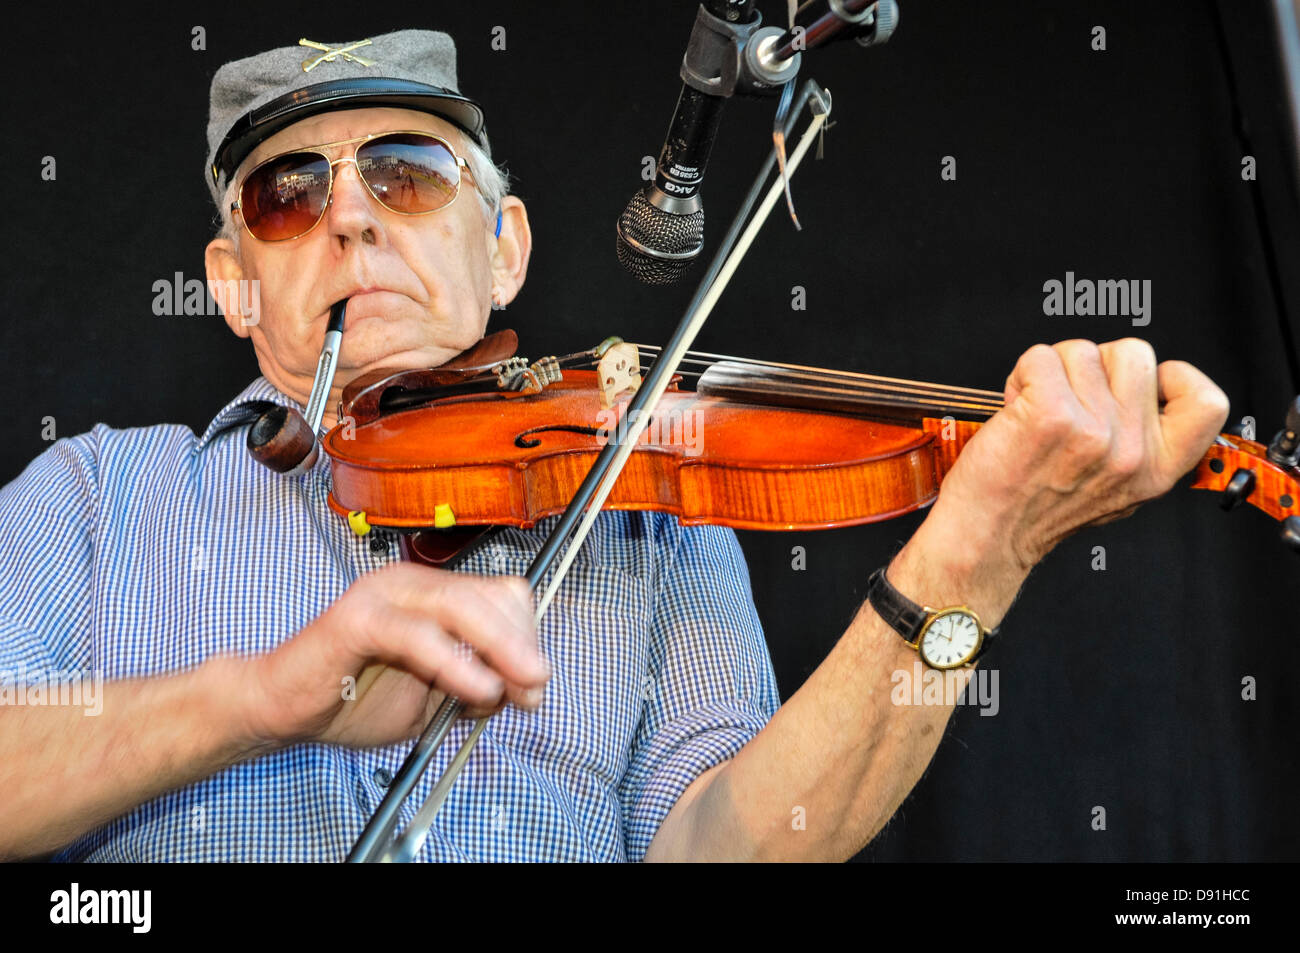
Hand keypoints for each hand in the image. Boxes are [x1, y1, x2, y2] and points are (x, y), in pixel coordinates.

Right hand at [242, 563, 547, 748]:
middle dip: (521, 646)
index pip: (502, 595)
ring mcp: (383, 594)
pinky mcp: (356, 618)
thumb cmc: (352, 699)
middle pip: (490, 597)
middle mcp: (412, 583)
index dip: (527, 636)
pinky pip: (418, 635)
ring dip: (499, 649)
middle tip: (534, 690)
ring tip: (513, 690)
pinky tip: (477, 692)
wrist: (280, 710)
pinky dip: (455, 664)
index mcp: (433, 595)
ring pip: (461, 607)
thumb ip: (475, 687)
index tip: (535, 684)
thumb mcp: (432, 699)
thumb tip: (523, 689)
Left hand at [928, 338, 1228, 575]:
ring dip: (1052, 372)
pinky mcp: (1052, 415)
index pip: (1208, 403)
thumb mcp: (1114, 488)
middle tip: (1067, 403)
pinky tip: (1016, 408)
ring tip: (1037, 412)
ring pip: (1082, 350)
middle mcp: (1132, 451)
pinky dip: (1021, 375)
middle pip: (1133, 354)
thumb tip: (1141, 391)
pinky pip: (1040, 357)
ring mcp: (1094, 432)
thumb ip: (1139, 442)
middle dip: (1093, 367)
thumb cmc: (1034, 509)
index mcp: (1157, 469)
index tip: (1136, 386)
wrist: (987, 535)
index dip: (1172, 376)